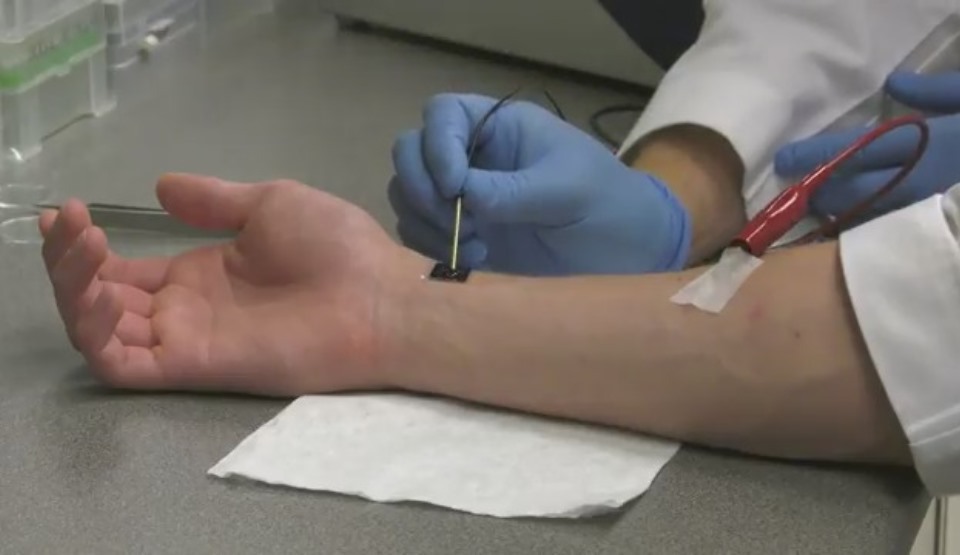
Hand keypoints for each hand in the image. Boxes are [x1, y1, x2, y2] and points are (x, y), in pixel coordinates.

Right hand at [40, 174, 414, 394]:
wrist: (377, 296)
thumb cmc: (335, 248)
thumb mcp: (269, 205)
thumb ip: (213, 201)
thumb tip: (161, 185)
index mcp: (199, 274)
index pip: (123, 270)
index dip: (86, 247)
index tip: (67, 212)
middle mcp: (183, 310)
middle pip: (101, 298)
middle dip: (69, 263)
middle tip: (68, 223)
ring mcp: (185, 340)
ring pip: (100, 329)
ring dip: (73, 290)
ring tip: (83, 245)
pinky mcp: (192, 367)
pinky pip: (122, 364)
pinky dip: (93, 333)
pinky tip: (95, 290)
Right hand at [389, 93, 691, 275]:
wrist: (626, 259)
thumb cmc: (609, 208)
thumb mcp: (570, 190)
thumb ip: (514, 190)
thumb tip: (460, 196)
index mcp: (499, 127)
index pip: (443, 114)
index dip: (437, 145)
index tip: (456, 185)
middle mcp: (473, 158)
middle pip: (411, 153)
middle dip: (421, 187)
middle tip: (456, 221)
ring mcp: (462, 200)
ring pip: (408, 196)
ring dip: (426, 223)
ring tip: (474, 248)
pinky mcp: (461, 239)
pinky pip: (419, 236)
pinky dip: (430, 249)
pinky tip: (472, 263)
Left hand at [774, 71, 959, 220]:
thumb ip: (935, 93)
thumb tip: (893, 83)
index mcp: (925, 146)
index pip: (855, 151)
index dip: (814, 156)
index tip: (782, 159)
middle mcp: (916, 185)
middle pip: (850, 196)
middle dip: (818, 195)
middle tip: (795, 192)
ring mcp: (922, 212)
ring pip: (866, 218)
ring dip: (839, 213)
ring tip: (818, 207)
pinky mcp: (927, 228)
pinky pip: (886, 230)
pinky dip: (865, 224)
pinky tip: (854, 220)